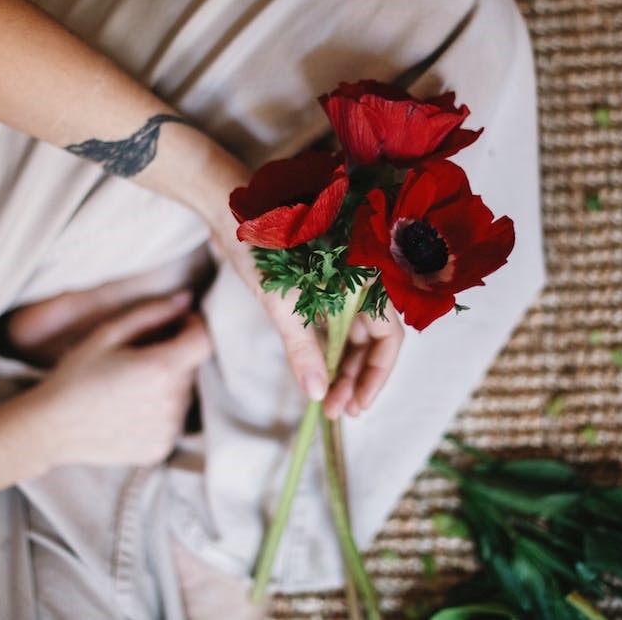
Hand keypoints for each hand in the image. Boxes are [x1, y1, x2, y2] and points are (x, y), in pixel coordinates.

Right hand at [28, 292, 210, 467]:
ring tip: (131, 384)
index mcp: (162, 368)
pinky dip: (160, 410)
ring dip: (169, 383)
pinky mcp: (162, 447)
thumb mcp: (108, 334)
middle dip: (175, 354)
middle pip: (193, 366)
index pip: (205, 340)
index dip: (194, 325)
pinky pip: (173, 419)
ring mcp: (170, 428)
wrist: (51, 428)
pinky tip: (130, 408)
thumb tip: (187, 299)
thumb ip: (152, 312)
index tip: (176, 323)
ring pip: (184, 393)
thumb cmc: (76, 375)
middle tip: (140, 355)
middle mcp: (173, 401)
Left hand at [210, 209, 403, 419]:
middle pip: (372, 340)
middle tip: (337, 412)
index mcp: (366, 276)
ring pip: (353, 335)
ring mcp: (341, 285)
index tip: (357, 406)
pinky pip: (334, 325)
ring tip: (327, 402)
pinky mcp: (320, 287)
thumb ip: (303, 348)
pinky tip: (318, 375)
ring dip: (342, 368)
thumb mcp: (281, 302)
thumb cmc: (260, 245)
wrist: (232, 210)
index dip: (376, 374)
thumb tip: (318, 393)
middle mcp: (361, 281)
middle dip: (356, 378)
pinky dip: (328, 351)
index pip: (389, 336)